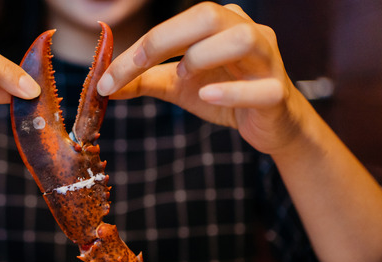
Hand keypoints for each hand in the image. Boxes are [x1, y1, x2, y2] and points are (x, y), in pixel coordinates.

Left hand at [97, 2, 305, 155]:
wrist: (268, 126)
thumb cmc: (224, 95)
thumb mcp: (178, 85)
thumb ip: (145, 80)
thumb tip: (103, 85)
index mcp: (220, 24)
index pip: (178, 23)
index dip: (140, 46)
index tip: (107, 76)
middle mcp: (247, 32)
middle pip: (209, 16)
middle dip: (164, 39)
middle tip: (136, 67)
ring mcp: (268, 60)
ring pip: (242, 39)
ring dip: (203, 55)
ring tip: (185, 76)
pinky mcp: (277, 94)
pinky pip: (260, 88)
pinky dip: (231, 91)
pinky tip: (207, 95)